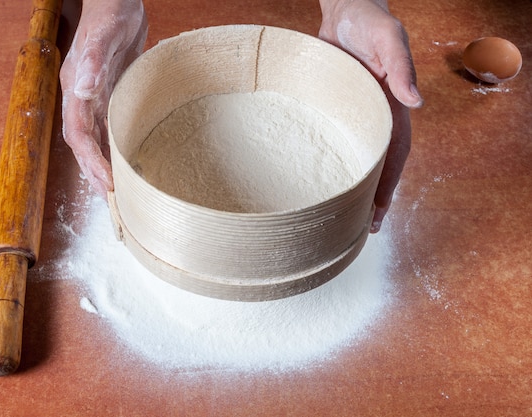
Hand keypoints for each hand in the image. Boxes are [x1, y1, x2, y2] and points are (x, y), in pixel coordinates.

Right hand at [60, 0, 146, 196]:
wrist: (117, 0)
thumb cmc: (110, 11)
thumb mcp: (105, 34)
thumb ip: (92, 61)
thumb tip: (84, 90)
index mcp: (75, 88)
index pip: (78, 135)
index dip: (89, 161)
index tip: (105, 182)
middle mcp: (82, 98)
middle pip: (84, 145)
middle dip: (96, 172)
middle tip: (114, 199)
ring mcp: (95, 98)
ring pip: (96, 141)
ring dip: (105, 166)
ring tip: (119, 192)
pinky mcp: (110, 96)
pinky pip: (110, 130)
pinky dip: (116, 150)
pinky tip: (128, 163)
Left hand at [317, 0, 422, 231]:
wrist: (345, 8)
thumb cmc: (369, 20)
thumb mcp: (389, 39)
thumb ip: (401, 67)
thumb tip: (416, 103)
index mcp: (392, 108)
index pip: (393, 155)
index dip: (386, 186)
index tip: (376, 214)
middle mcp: (373, 117)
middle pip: (374, 165)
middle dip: (367, 197)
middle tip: (355, 229)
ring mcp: (352, 115)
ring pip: (353, 157)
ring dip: (350, 185)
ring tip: (337, 215)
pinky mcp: (332, 109)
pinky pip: (333, 139)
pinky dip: (330, 161)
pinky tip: (317, 177)